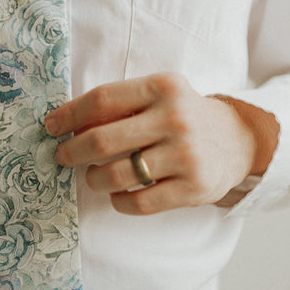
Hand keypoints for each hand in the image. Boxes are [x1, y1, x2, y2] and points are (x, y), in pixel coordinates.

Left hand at [45, 73, 278, 214]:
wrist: (239, 139)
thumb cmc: (183, 115)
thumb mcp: (159, 95)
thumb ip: (121, 104)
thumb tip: (67, 124)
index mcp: (163, 86)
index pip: (102, 99)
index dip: (69, 114)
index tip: (51, 125)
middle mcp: (176, 117)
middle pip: (102, 139)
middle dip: (72, 151)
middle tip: (62, 157)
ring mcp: (186, 154)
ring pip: (117, 175)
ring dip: (94, 179)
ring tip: (94, 177)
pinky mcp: (195, 188)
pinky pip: (140, 203)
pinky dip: (119, 201)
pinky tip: (118, 195)